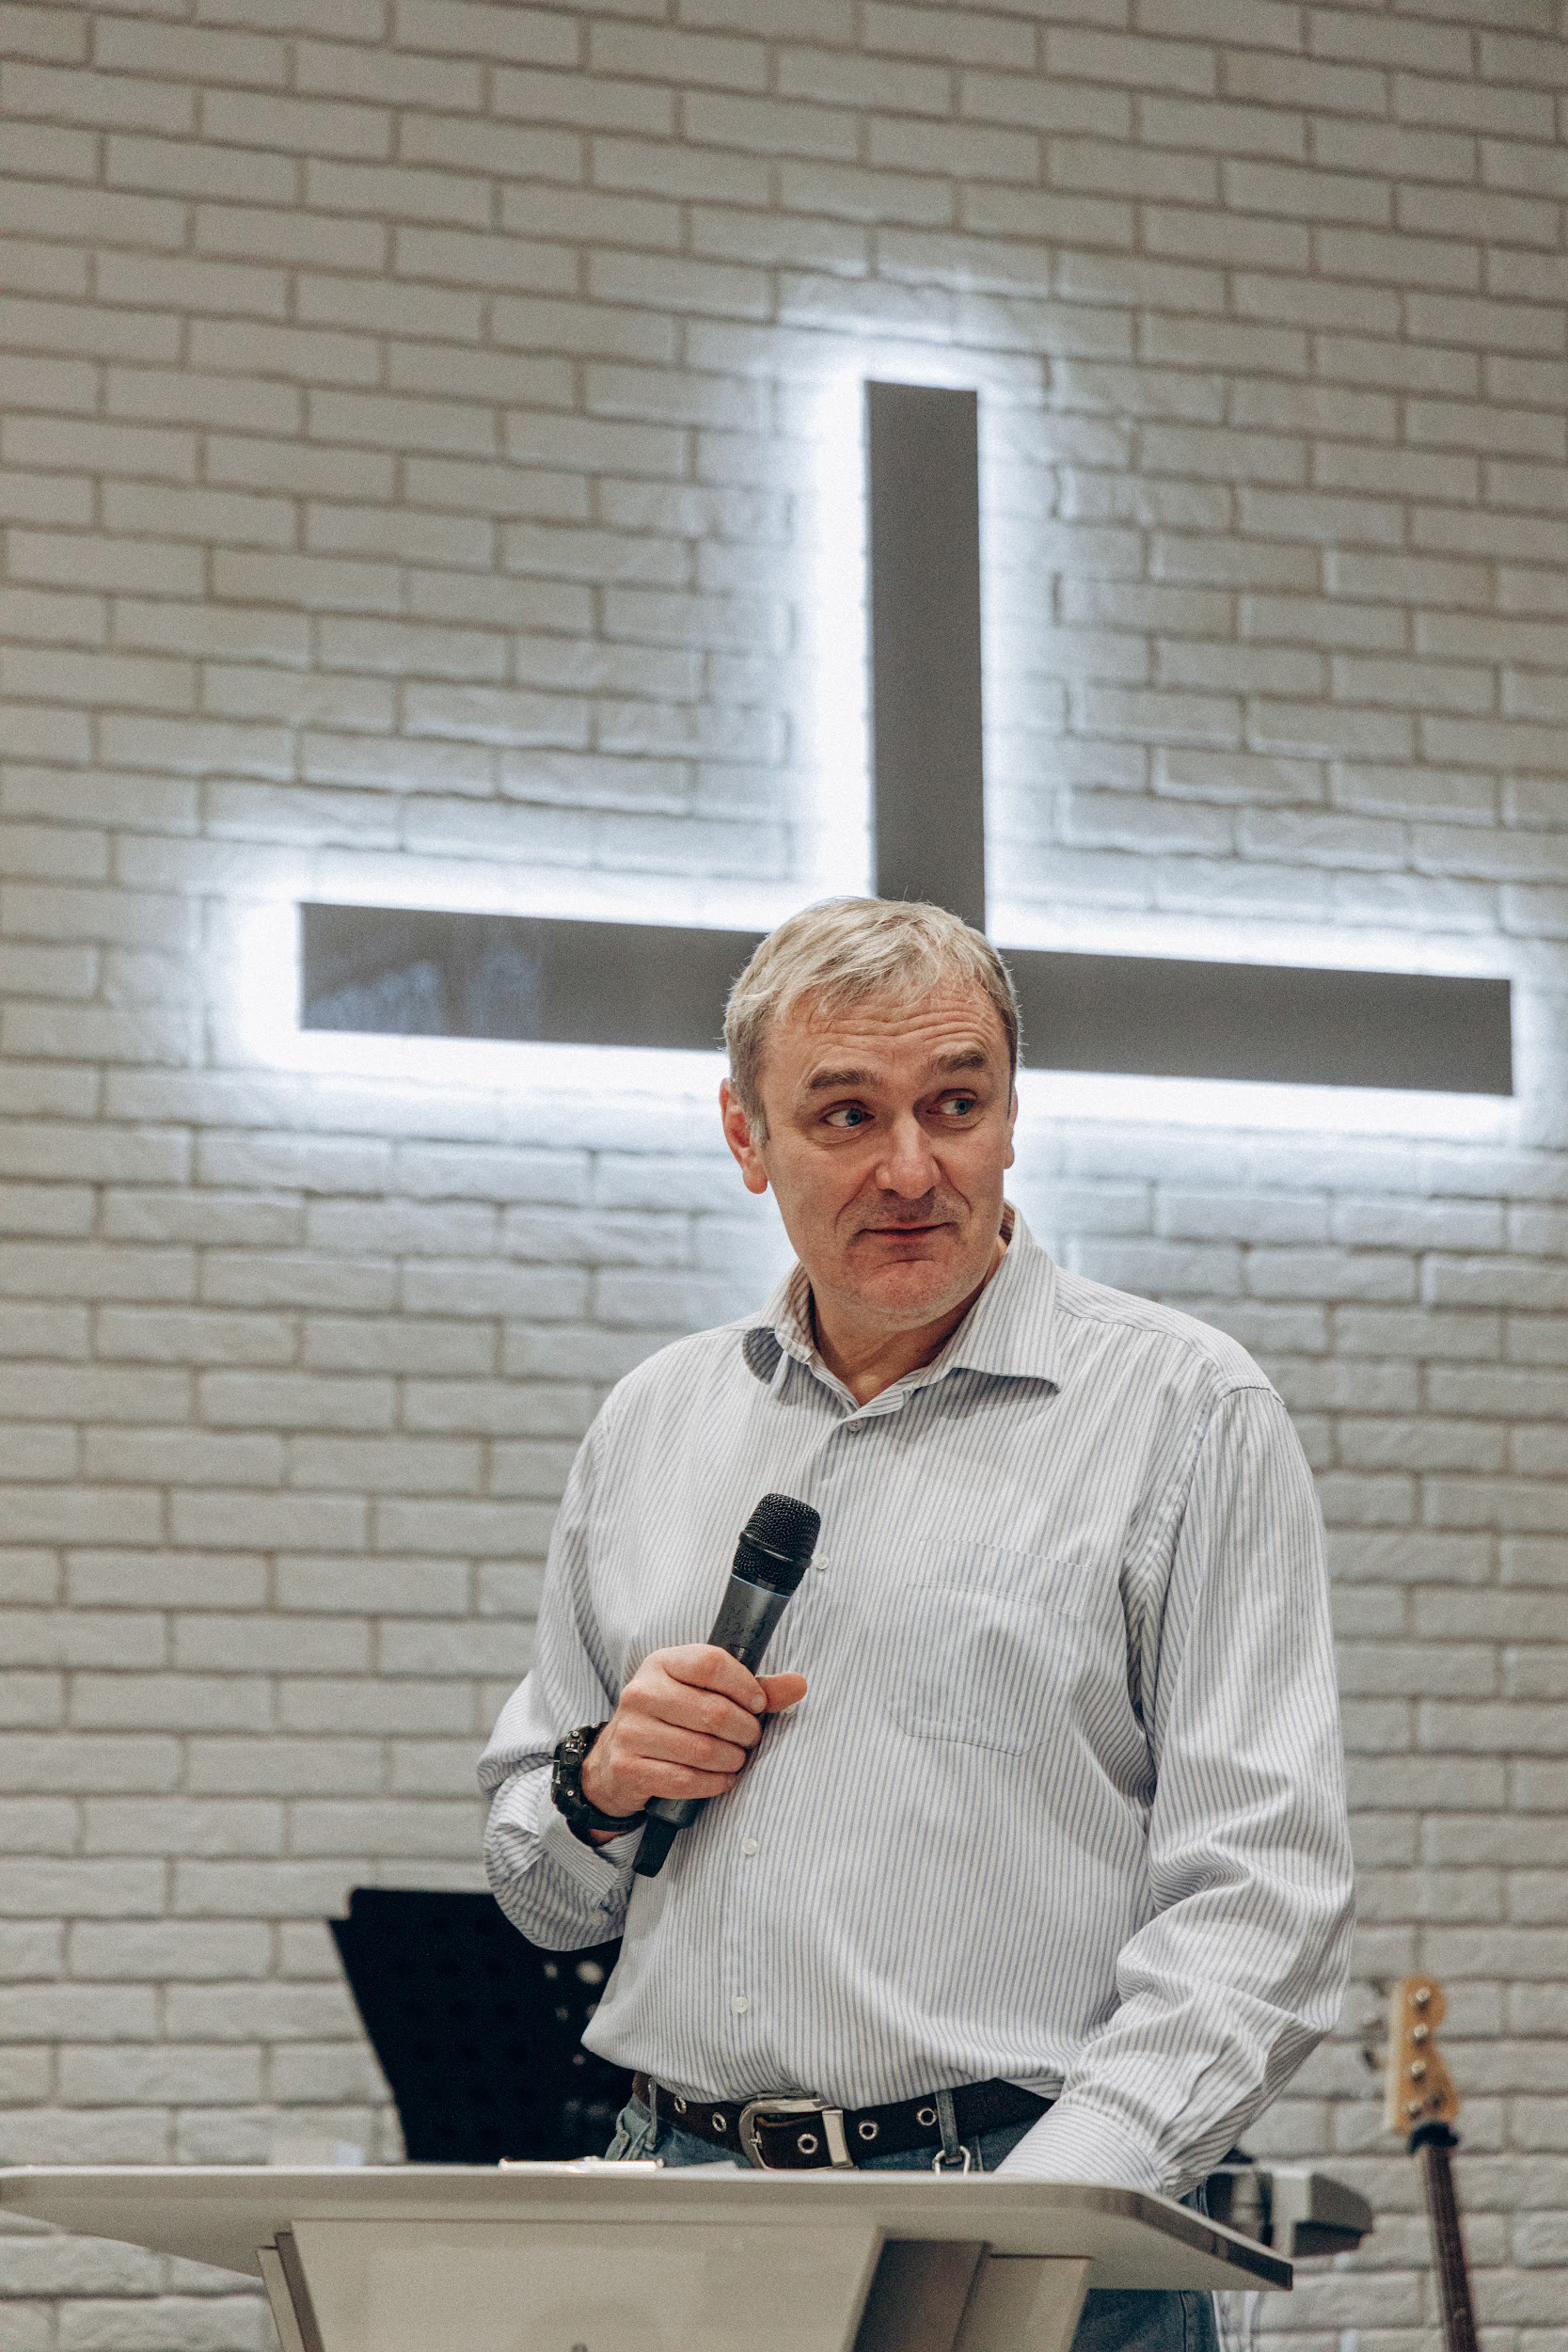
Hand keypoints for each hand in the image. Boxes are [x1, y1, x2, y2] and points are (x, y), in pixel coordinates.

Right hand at [580, 1645, 806, 1830]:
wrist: (615, 1758)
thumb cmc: (671, 1718)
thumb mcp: (704, 1692)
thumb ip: (753, 1688)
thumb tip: (799, 1685)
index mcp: (662, 1663)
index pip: (711, 1663)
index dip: (744, 1685)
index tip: (758, 1704)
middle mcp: (641, 1692)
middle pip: (714, 1711)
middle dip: (745, 1731)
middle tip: (751, 1739)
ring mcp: (631, 1731)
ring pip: (703, 1749)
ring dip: (732, 1760)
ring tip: (736, 1759)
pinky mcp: (629, 1767)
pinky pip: (686, 1780)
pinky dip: (714, 1783)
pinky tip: (722, 1779)